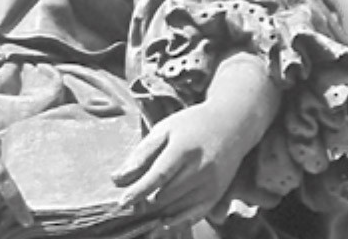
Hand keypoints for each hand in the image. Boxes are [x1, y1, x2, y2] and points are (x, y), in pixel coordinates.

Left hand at [112, 101, 247, 232]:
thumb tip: (117, 178)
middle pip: (166, 195)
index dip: (139, 190)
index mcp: (183, 148)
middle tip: (130, 201)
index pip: (158, 176)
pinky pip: (194, 215)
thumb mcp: (164, 129)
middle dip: (145, 201)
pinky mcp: (216, 194)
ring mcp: (210, 184)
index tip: (122, 201)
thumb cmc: (191, 125)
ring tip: (143, 207)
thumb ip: (141, 154)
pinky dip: (177, 220)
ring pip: (178, 207)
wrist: (230, 125)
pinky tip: (163, 221)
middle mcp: (199, 168)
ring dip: (157, 211)